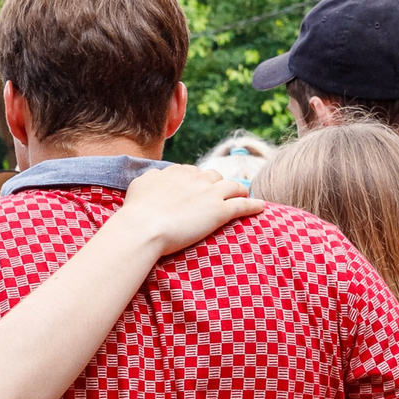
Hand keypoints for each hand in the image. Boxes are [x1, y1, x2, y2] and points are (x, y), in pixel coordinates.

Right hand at [110, 164, 259, 255]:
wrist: (145, 227)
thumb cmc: (136, 211)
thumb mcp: (139, 185)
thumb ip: (151, 178)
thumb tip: (155, 177)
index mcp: (176, 172)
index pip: (191, 172)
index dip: (196, 181)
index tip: (198, 189)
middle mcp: (195, 178)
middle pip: (213, 176)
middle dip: (218, 184)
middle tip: (221, 194)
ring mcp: (209, 193)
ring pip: (232, 186)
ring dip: (239, 190)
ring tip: (243, 196)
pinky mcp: (219, 211)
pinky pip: (243, 205)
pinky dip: (253, 205)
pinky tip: (261, 206)